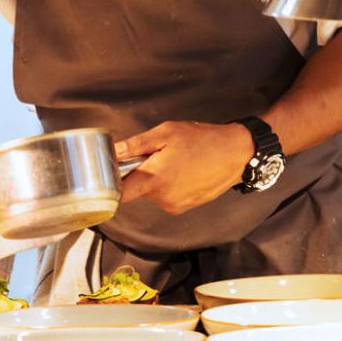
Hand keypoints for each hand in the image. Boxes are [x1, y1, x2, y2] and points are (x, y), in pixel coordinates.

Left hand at [114, 121, 255, 214]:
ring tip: (175, 161)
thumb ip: (137, 145)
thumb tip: (113, 151)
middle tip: (156, 154)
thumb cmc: (203, 140)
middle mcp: (163, 198)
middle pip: (137, 189)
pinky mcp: (184, 207)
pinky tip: (183, 170)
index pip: (120, 193)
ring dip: (157, 178)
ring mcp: (175, 205)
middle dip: (140, 172)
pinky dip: (169, 184)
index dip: (109, 186)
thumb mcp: (167, 133)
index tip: (105, 178)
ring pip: (153, 192)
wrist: (236, 154)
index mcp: (155, 179)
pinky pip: (167, 196)